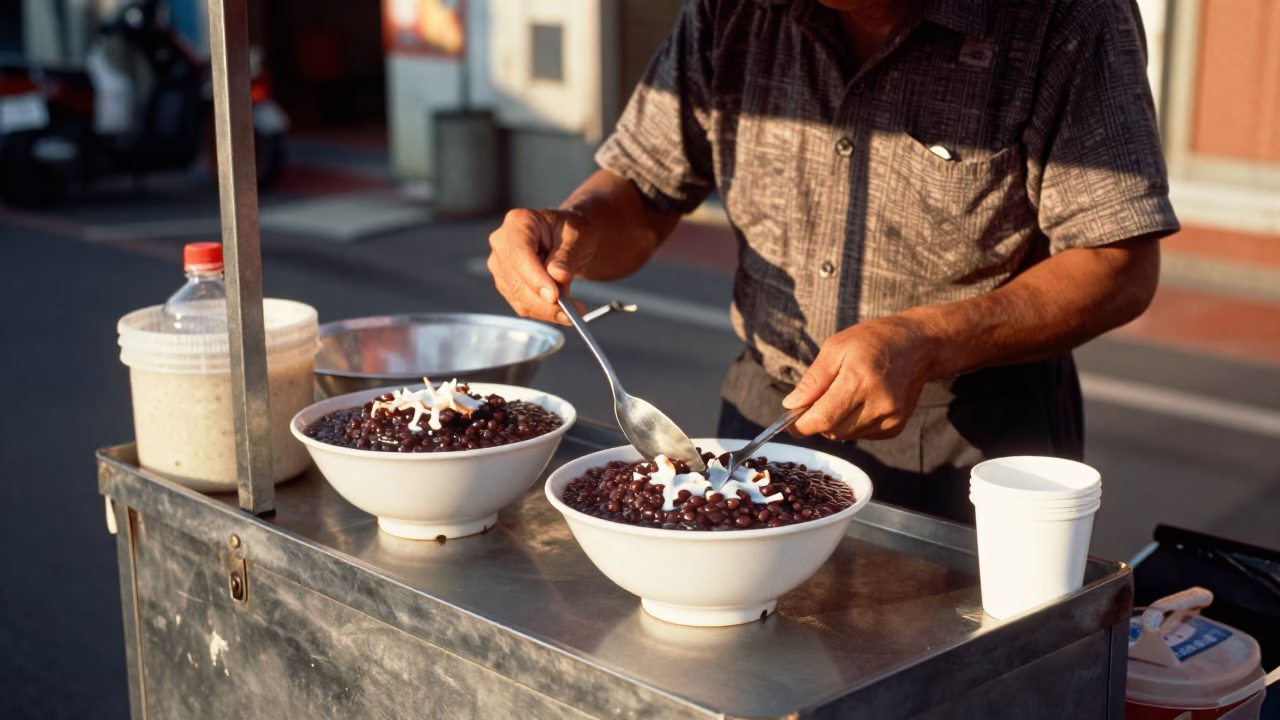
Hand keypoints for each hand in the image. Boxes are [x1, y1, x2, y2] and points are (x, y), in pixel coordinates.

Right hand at [487, 208, 592, 323]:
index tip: (554, 296)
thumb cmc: (570, 231)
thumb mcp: (576, 237)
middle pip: (517, 282)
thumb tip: (558, 277)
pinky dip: (544, 312)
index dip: (535, 279)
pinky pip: (522, 305)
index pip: (520, 255)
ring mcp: (501, 266)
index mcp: (518, 223)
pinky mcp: (506, 285)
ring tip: (575, 311)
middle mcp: (502, 244)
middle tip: (573, 311)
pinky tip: (562, 312)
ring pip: (519, 298)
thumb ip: (566, 257)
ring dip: (547, 311)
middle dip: (545, 302)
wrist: (566, 239)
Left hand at [781, 314, 937, 440]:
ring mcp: (890, 418)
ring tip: (844, 394)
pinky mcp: (896, 427)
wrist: (919, 345)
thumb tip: (791, 405)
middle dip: (817, 421)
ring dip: (835, 422)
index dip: (801, 425)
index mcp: (860, 380)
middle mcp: (878, 404)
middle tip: (818, 400)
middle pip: (832, 431)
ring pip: (845, 435)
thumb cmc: (874, 341)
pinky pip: (861, 435)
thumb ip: (813, 380)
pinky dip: (852, 424)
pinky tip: (860, 402)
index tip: (790, 422)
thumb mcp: (836, 348)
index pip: (822, 419)